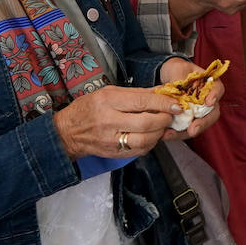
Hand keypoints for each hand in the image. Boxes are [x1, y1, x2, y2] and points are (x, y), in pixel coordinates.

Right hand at [53, 85, 179, 158]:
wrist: (68, 132)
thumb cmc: (89, 107)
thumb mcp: (109, 92)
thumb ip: (137, 93)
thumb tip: (162, 91)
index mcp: (108, 100)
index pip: (142, 102)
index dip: (163, 103)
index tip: (177, 104)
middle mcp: (109, 121)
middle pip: (147, 123)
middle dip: (165, 119)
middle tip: (171, 115)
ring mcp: (111, 140)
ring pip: (145, 140)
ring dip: (160, 133)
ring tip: (162, 125)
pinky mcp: (114, 153)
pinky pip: (139, 150)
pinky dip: (150, 143)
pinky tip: (151, 136)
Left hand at [159, 58, 225, 139]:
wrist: (169, 77)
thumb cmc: (178, 70)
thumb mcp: (178, 69)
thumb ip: (179, 78)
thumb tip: (177, 88)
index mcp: (209, 84)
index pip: (217, 89)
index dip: (215, 95)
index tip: (209, 102)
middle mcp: (207, 99)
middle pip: (212, 112)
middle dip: (203, 122)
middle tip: (193, 128)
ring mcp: (199, 111)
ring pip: (200, 124)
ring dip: (190, 131)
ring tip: (176, 134)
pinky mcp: (189, 119)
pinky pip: (187, 128)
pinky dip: (178, 132)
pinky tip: (168, 133)